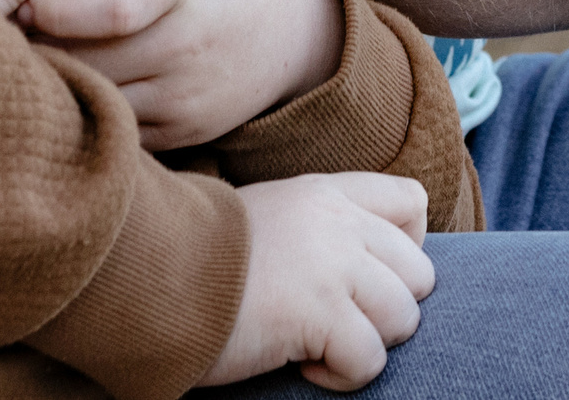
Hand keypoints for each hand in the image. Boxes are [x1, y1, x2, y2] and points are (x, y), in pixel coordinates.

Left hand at [22, 0, 343, 149]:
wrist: (298, 28)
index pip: (115, 10)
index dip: (57, 11)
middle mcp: (190, 44)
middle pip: (91, 61)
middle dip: (36, 46)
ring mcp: (186, 95)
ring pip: (97, 101)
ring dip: (51, 80)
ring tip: (17, 52)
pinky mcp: (181, 132)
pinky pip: (113, 129)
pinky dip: (79, 108)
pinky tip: (56, 79)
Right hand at [199, 174, 433, 390]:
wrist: (148, 273)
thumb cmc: (199, 256)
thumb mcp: (268, 215)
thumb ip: (319, 226)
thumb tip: (364, 268)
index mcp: (324, 193)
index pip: (411, 202)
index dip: (404, 249)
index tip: (364, 278)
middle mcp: (337, 222)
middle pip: (420, 274)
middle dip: (387, 309)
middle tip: (336, 321)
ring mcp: (332, 266)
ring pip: (404, 319)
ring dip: (366, 344)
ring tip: (317, 344)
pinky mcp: (320, 314)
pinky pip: (369, 360)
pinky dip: (341, 376)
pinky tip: (302, 366)